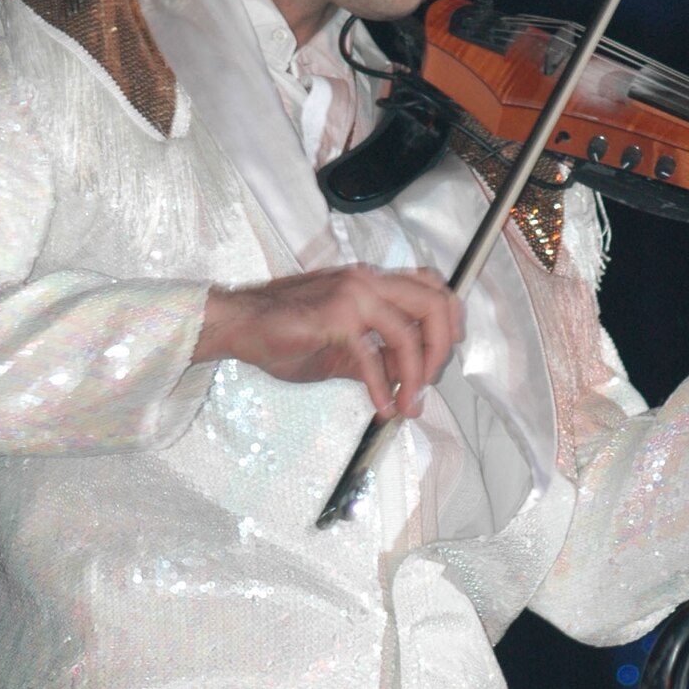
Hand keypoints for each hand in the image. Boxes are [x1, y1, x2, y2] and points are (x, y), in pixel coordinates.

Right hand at [193, 265, 463, 418]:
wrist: (240, 326)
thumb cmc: (284, 333)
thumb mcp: (344, 350)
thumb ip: (380, 358)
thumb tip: (408, 381)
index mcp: (372, 281)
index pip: (430, 286)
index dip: (449, 317)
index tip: (446, 352)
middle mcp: (368, 280)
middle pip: (433, 303)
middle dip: (440, 349)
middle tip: (430, 383)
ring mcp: (352, 295)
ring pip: (408, 331)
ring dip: (415, 374)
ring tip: (410, 404)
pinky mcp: (335, 317)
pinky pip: (371, 357)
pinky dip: (381, 387)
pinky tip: (382, 408)